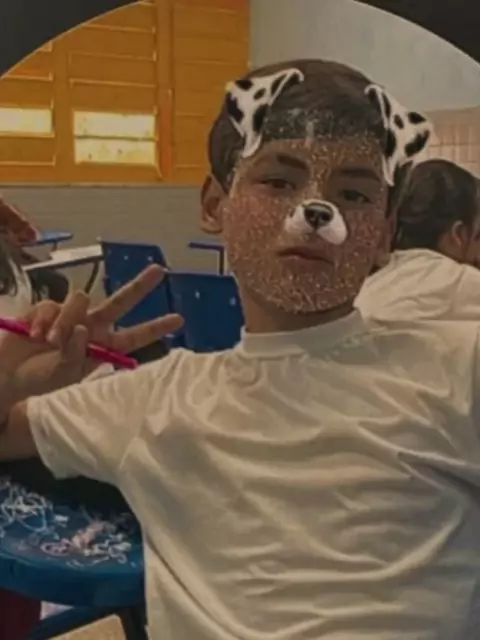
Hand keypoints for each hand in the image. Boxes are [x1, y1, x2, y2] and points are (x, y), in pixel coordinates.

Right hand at [0, 265, 182, 407]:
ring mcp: (69, 316)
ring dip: (66, 319)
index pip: (135, 336)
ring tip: (51, 342)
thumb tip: (83, 327)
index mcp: (103, 346)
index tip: (179, 319)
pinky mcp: (46, 309)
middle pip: (120, 301)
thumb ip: (77, 352)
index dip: (155, 328)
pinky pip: (51, 304)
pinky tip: (35, 336)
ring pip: (81, 299)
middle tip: (159, 270)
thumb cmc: (40, 382)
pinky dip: (44, 320)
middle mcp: (91, 327)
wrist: (9, 378)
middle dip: (140, 285)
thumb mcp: (65, 374)